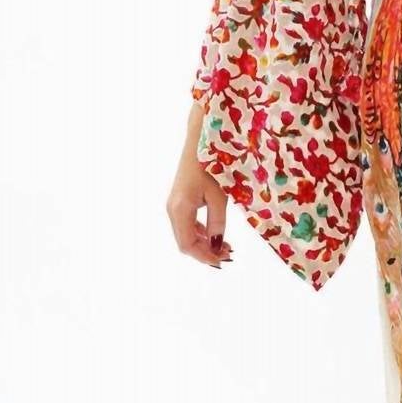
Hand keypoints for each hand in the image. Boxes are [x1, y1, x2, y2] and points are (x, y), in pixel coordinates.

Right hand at [167, 103, 233, 267]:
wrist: (200, 141)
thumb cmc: (212, 165)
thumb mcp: (219, 197)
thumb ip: (217, 223)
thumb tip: (218, 246)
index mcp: (180, 208)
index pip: (187, 244)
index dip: (204, 256)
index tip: (222, 261)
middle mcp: (172, 209)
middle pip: (185, 242)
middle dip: (205, 252)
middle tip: (228, 256)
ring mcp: (174, 205)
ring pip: (186, 234)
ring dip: (204, 244)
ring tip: (226, 247)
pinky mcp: (179, 200)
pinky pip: (187, 224)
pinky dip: (200, 233)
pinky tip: (216, 235)